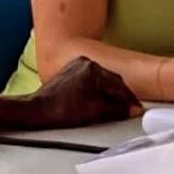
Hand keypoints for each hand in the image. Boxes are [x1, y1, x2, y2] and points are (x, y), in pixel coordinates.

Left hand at [23, 57, 141, 128]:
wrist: (37, 110)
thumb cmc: (62, 110)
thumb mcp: (95, 111)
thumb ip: (118, 109)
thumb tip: (133, 110)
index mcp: (94, 69)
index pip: (119, 85)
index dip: (129, 100)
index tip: (136, 109)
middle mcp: (86, 62)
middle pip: (111, 80)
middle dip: (120, 95)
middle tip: (129, 109)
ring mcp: (77, 65)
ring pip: (101, 80)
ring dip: (109, 92)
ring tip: (115, 107)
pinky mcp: (70, 72)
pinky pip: (90, 80)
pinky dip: (97, 90)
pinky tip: (99, 100)